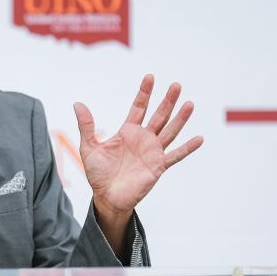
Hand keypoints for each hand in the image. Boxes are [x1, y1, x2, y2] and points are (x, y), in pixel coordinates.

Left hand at [74, 75, 201, 248]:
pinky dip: (187, 148)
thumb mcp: (89, 147)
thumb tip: (77, 104)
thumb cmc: (98, 174)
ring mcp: (152, 152)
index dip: (144, 93)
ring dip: (180, 119)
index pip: (138, 108)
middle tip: (176, 85)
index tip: (150, 77)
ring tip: (189, 103)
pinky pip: (175, 156)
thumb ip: (86, 126)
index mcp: (127, 132)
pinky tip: (199, 139)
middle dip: (167, 101)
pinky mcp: (158, 167)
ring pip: (170, 131)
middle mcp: (143, 139)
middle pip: (158, 115)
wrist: (106, 197)